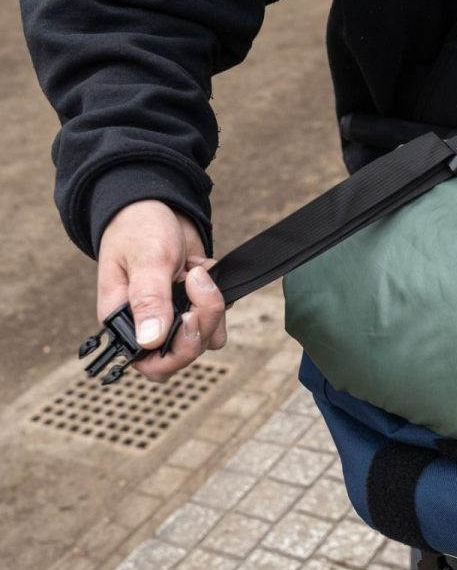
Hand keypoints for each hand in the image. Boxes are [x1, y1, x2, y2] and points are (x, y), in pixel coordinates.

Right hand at [96, 199, 225, 382]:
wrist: (158, 205)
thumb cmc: (139, 228)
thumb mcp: (146, 260)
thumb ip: (149, 299)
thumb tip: (150, 340)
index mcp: (123, 322)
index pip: (150, 364)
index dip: (176, 351)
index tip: (189, 317)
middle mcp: (148, 327)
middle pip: (184, 354)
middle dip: (201, 323)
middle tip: (198, 283)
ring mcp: (173, 319)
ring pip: (206, 338)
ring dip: (212, 307)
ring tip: (197, 271)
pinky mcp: (194, 308)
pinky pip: (218, 321)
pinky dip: (219, 299)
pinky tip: (204, 272)